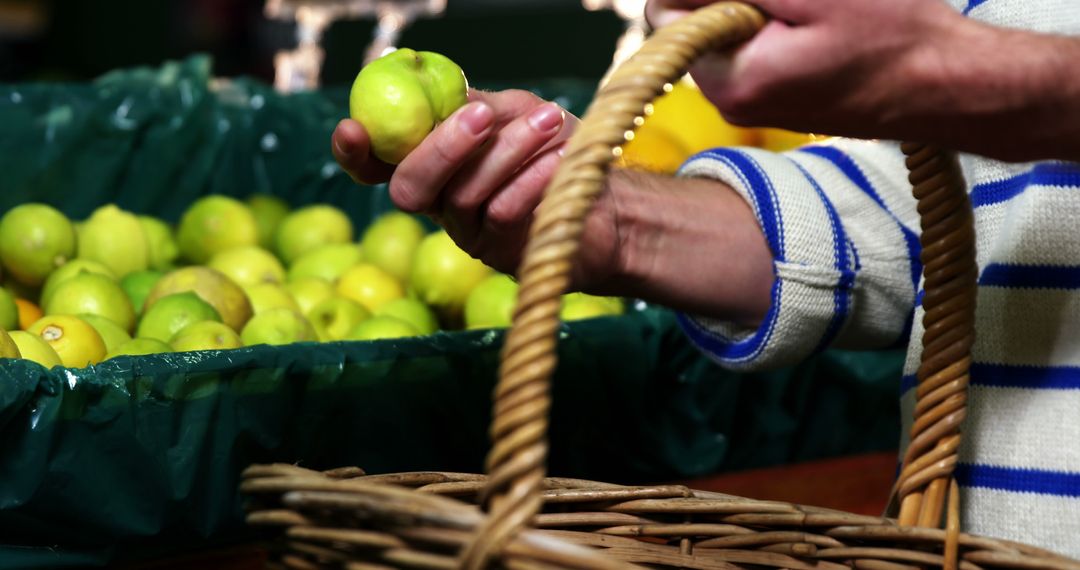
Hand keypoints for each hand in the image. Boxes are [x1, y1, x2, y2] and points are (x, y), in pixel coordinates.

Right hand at [332, 89, 622, 289]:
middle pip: (411, 188)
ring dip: (507, 152)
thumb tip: (449, 98)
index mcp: (431, 163)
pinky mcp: (501, 254)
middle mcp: (439, 202)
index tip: (352, 129)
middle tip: (482, 116)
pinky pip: (502, 214)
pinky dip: (530, 180)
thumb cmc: (555, 148)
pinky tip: (558, 158)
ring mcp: (468, 232)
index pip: (375, 165)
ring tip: (547, 120)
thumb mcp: (515, 114)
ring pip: (463, 196)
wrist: (610, 200)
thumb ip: (476, 106)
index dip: (355, 154)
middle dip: (443, 148)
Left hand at [645, 0, 1079, 161]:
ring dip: (754, 6)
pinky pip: (748, 46)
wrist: (941, 84)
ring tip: (810, 8)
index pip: (666, 11)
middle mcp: (726, 99)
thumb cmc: (890, 34)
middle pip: (691, 20)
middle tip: (793, 0)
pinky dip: (770, 22)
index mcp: (727, 78)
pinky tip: (813, 20)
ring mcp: (748, 101)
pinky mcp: (770, 96)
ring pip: (722, 31)